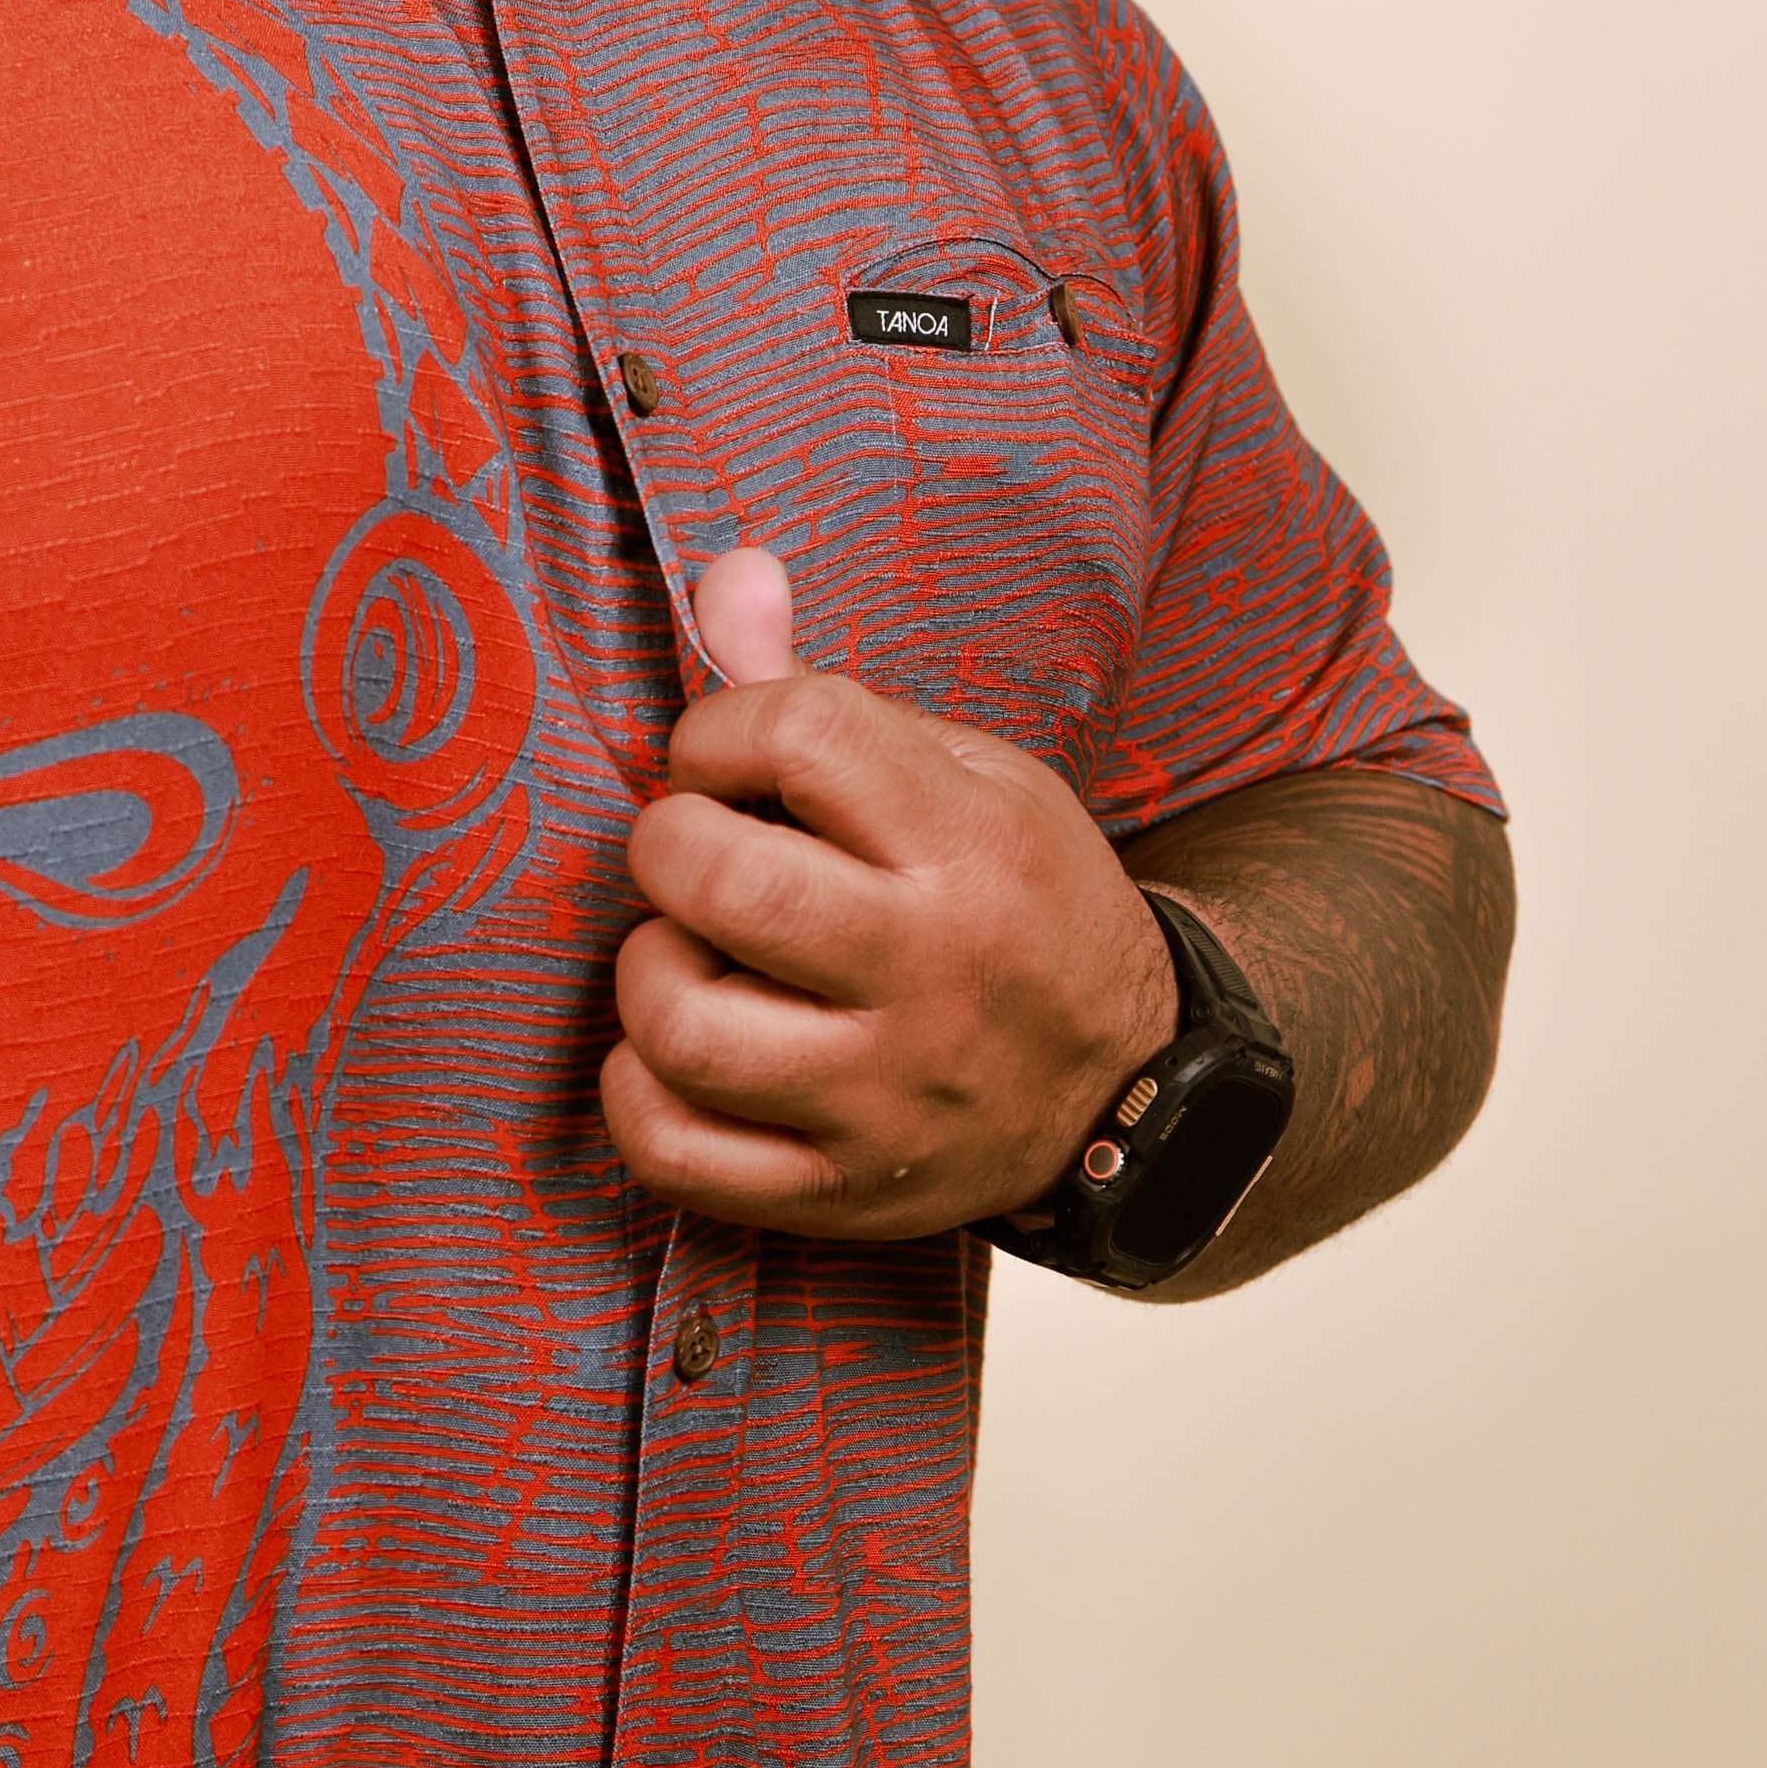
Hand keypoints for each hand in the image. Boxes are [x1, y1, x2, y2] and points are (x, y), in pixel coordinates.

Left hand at [602, 546, 1172, 1239]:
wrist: (1127, 1088)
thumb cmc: (1017, 902)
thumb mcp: (966, 775)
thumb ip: (823, 688)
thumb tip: (723, 574)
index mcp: (971, 841)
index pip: (797, 732)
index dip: (720, 730)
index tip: (728, 763)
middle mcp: (933, 970)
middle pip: (720, 881)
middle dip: (668, 844)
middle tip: (695, 855)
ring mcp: (886, 1095)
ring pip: (682, 1026)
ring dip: (651, 972)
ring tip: (693, 956)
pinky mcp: (842, 1193)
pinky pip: (674, 1153)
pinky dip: (639, 1096)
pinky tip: (678, 1056)